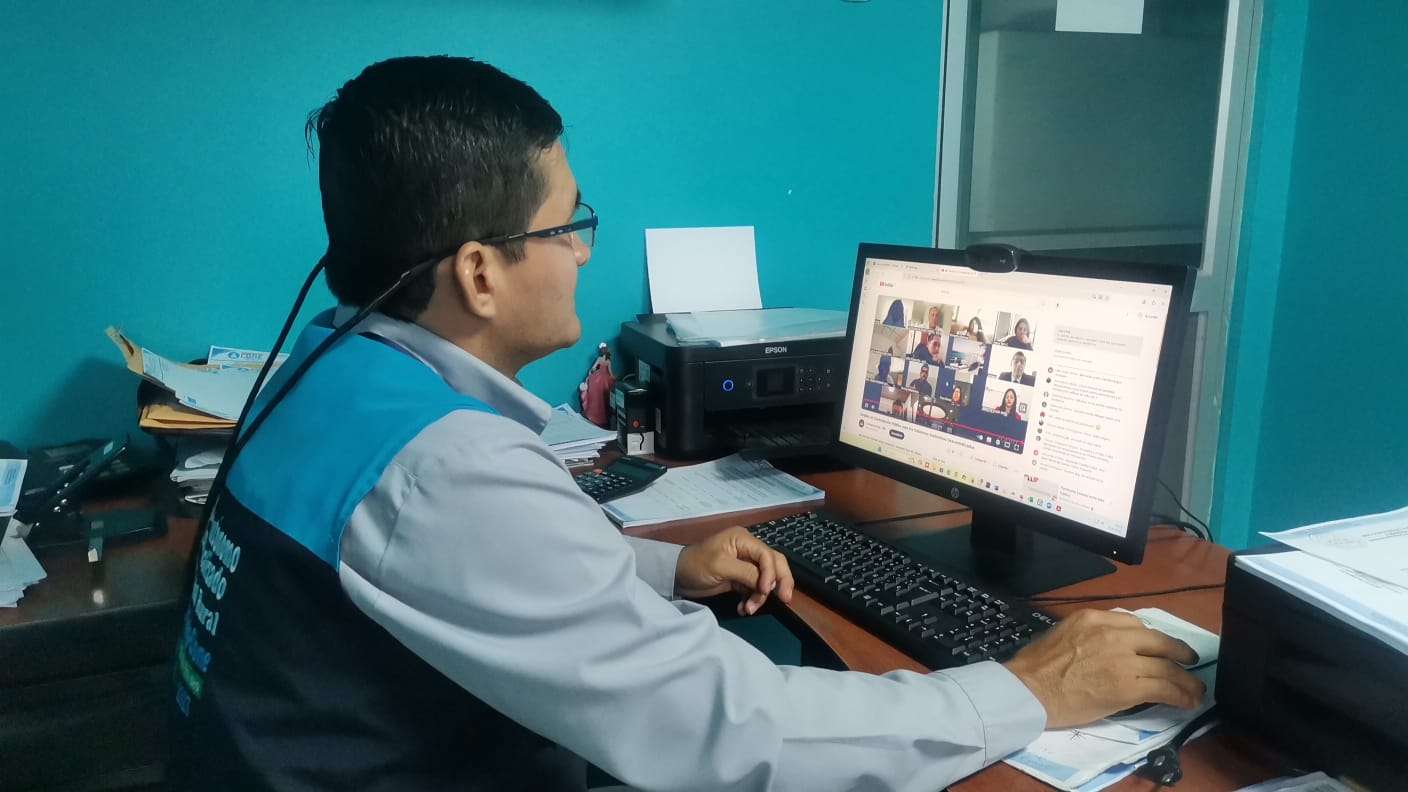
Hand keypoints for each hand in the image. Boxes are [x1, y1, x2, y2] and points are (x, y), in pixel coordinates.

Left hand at [675, 526, 794, 615]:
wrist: (676, 577)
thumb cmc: (696, 565)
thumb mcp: (721, 566)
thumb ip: (746, 572)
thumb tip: (767, 583)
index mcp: (744, 540)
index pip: (767, 555)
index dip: (771, 573)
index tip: (766, 591)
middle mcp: (748, 550)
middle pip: (774, 564)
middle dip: (779, 582)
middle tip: (784, 599)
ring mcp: (745, 565)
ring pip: (765, 580)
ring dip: (760, 596)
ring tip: (748, 609)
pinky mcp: (739, 579)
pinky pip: (754, 589)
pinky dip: (752, 600)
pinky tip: (743, 608)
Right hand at [1003, 609, 1204, 728]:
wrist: (1030, 689)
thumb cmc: (1036, 666)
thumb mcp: (1062, 633)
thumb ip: (1088, 635)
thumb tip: (1105, 648)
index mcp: (1094, 618)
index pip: (1134, 624)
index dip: (1152, 639)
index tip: (1159, 647)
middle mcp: (1113, 633)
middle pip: (1158, 640)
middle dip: (1179, 652)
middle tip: (1190, 661)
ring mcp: (1123, 659)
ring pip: (1167, 666)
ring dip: (1186, 680)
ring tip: (1195, 690)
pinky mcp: (1129, 685)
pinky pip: (1165, 688)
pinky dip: (1181, 695)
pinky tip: (1187, 701)